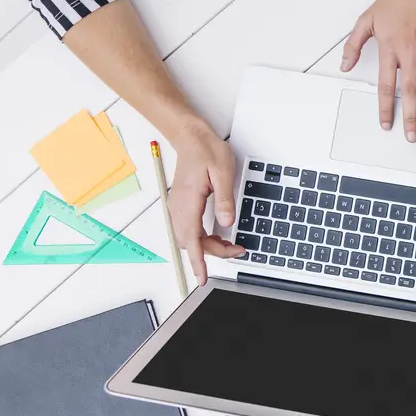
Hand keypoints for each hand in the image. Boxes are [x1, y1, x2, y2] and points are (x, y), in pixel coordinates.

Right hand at [167, 121, 244, 285]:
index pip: (192, 240)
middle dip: (212, 253)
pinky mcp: (182, 205)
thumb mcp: (223, 172)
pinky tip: (217, 236)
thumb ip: (225, 199)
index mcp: (188, 201)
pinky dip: (203, 238)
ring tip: (230, 245)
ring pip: (190, 238)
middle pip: (191, 243)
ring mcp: (179, 207)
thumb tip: (227, 222)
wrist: (190, 137)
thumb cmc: (205, 150)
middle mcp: (179, 207)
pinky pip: (190, 229)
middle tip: (237, 250)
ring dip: (208, 246)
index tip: (201, 279)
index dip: (198, 262)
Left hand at [342, 0, 415, 141]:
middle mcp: (409, 52)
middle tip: (411, 135)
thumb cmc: (391, 3)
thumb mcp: (365, 21)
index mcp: (389, 49)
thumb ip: (353, 45)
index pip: (386, 85)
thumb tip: (345, 66)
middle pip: (409, 91)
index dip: (386, 107)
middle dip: (409, 115)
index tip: (386, 123)